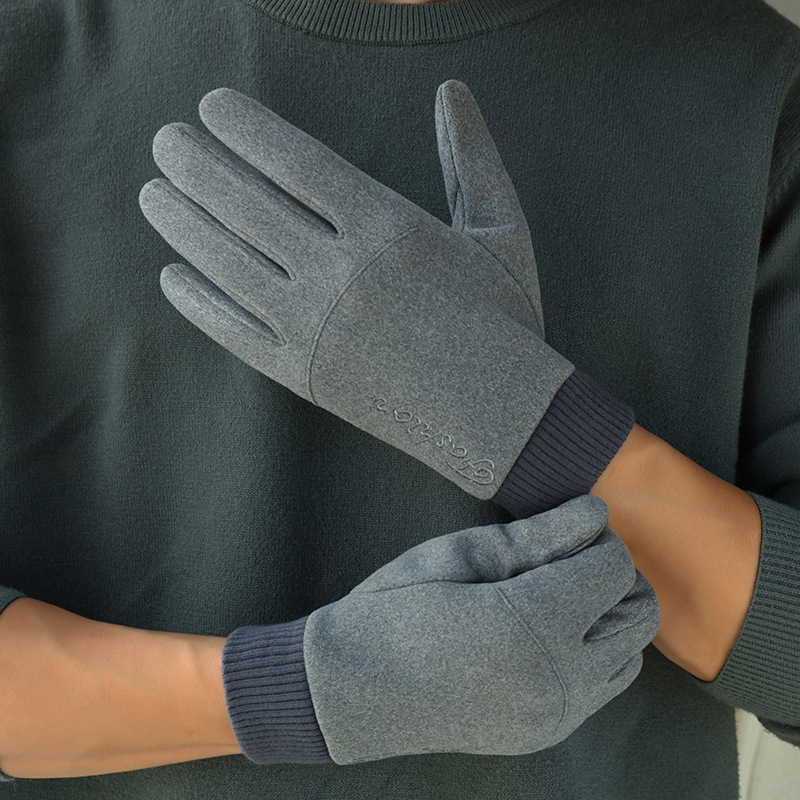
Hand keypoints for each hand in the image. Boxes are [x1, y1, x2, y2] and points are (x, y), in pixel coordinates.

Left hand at [140, 82, 632, 516]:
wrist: (502, 419)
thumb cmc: (505, 320)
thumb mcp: (501, 232)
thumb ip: (471, 158)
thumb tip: (454, 89)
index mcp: (388, 228)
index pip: (294, 159)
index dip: (244, 128)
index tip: (210, 106)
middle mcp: (340, 274)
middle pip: (245, 203)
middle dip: (195, 164)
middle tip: (166, 141)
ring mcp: (315, 328)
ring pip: (226, 262)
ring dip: (180, 223)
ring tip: (154, 193)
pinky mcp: (302, 374)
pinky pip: (233, 330)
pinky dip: (196, 302)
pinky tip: (171, 276)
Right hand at [223, 496, 659, 763]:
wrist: (353, 688)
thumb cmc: (396, 607)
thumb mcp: (458, 555)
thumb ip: (537, 535)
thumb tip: (597, 514)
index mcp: (531, 624)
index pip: (612, 570)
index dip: (597, 540)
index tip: (566, 530)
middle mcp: (555, 678)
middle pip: (638, 614)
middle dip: (614, 575)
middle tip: (565, 559)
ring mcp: (553, 715)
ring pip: (628, 655)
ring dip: (608, 616)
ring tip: (559, 597)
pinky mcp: (544, 733)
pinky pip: (600, 689)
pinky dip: (592, 654)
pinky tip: (547, 636)